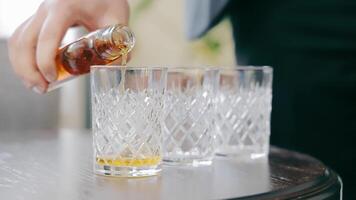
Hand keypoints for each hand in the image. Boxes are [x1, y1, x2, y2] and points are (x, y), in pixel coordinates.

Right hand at [7, 0, 128, 92]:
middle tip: (41, 89)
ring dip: (22, 66)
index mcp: (65, 7)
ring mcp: (40, 13)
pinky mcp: (38, 20)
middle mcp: (47, 9)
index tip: (52, 79)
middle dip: (28, 69)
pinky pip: (21, 38)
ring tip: (36, 85)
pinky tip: (32, 72)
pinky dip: (21, 58)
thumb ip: (118, 44)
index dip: (45, 60)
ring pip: (18, 40)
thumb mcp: (116, 19)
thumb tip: (116, 70)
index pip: (48, 36)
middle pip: (25, 41)